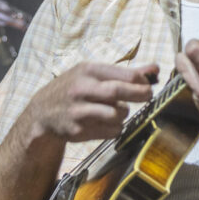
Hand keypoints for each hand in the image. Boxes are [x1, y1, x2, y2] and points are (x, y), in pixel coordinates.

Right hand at [28, 61, 157, 142]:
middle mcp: (82, 89)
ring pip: (117, 114)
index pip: (125, 74)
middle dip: (140, 95)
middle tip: (147, 97)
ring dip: (124, 114)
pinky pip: (111, 131)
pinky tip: (107, 122)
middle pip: (119, 92)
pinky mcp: (78, 131)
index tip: (148, 85)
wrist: (43, 112)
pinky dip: (116, 128)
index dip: (143, 81)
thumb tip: (155, 68)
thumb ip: (124, 73)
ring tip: (118, 111)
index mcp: (88, 70)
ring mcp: (79, 111)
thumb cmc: (73, 88)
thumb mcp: (93, 74)